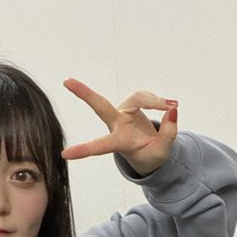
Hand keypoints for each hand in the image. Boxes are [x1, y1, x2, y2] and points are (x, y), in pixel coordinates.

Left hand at [59, 79, 177, 175]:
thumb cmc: (151, 155)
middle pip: (100, 106)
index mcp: (119, 142)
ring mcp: (123, 112)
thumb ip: (168, 134)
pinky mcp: (131, 103)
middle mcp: (117, 125)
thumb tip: (172, 111)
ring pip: (138, 97)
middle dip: (84, 94)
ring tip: (172, 106)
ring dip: (156, 101)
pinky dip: (158, 100)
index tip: (64, 154)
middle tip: (66, 81)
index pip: (101, 145)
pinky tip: (168, 107)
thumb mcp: (162, 152)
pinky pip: (145, 96)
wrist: (151, 151)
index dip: (84, 150)